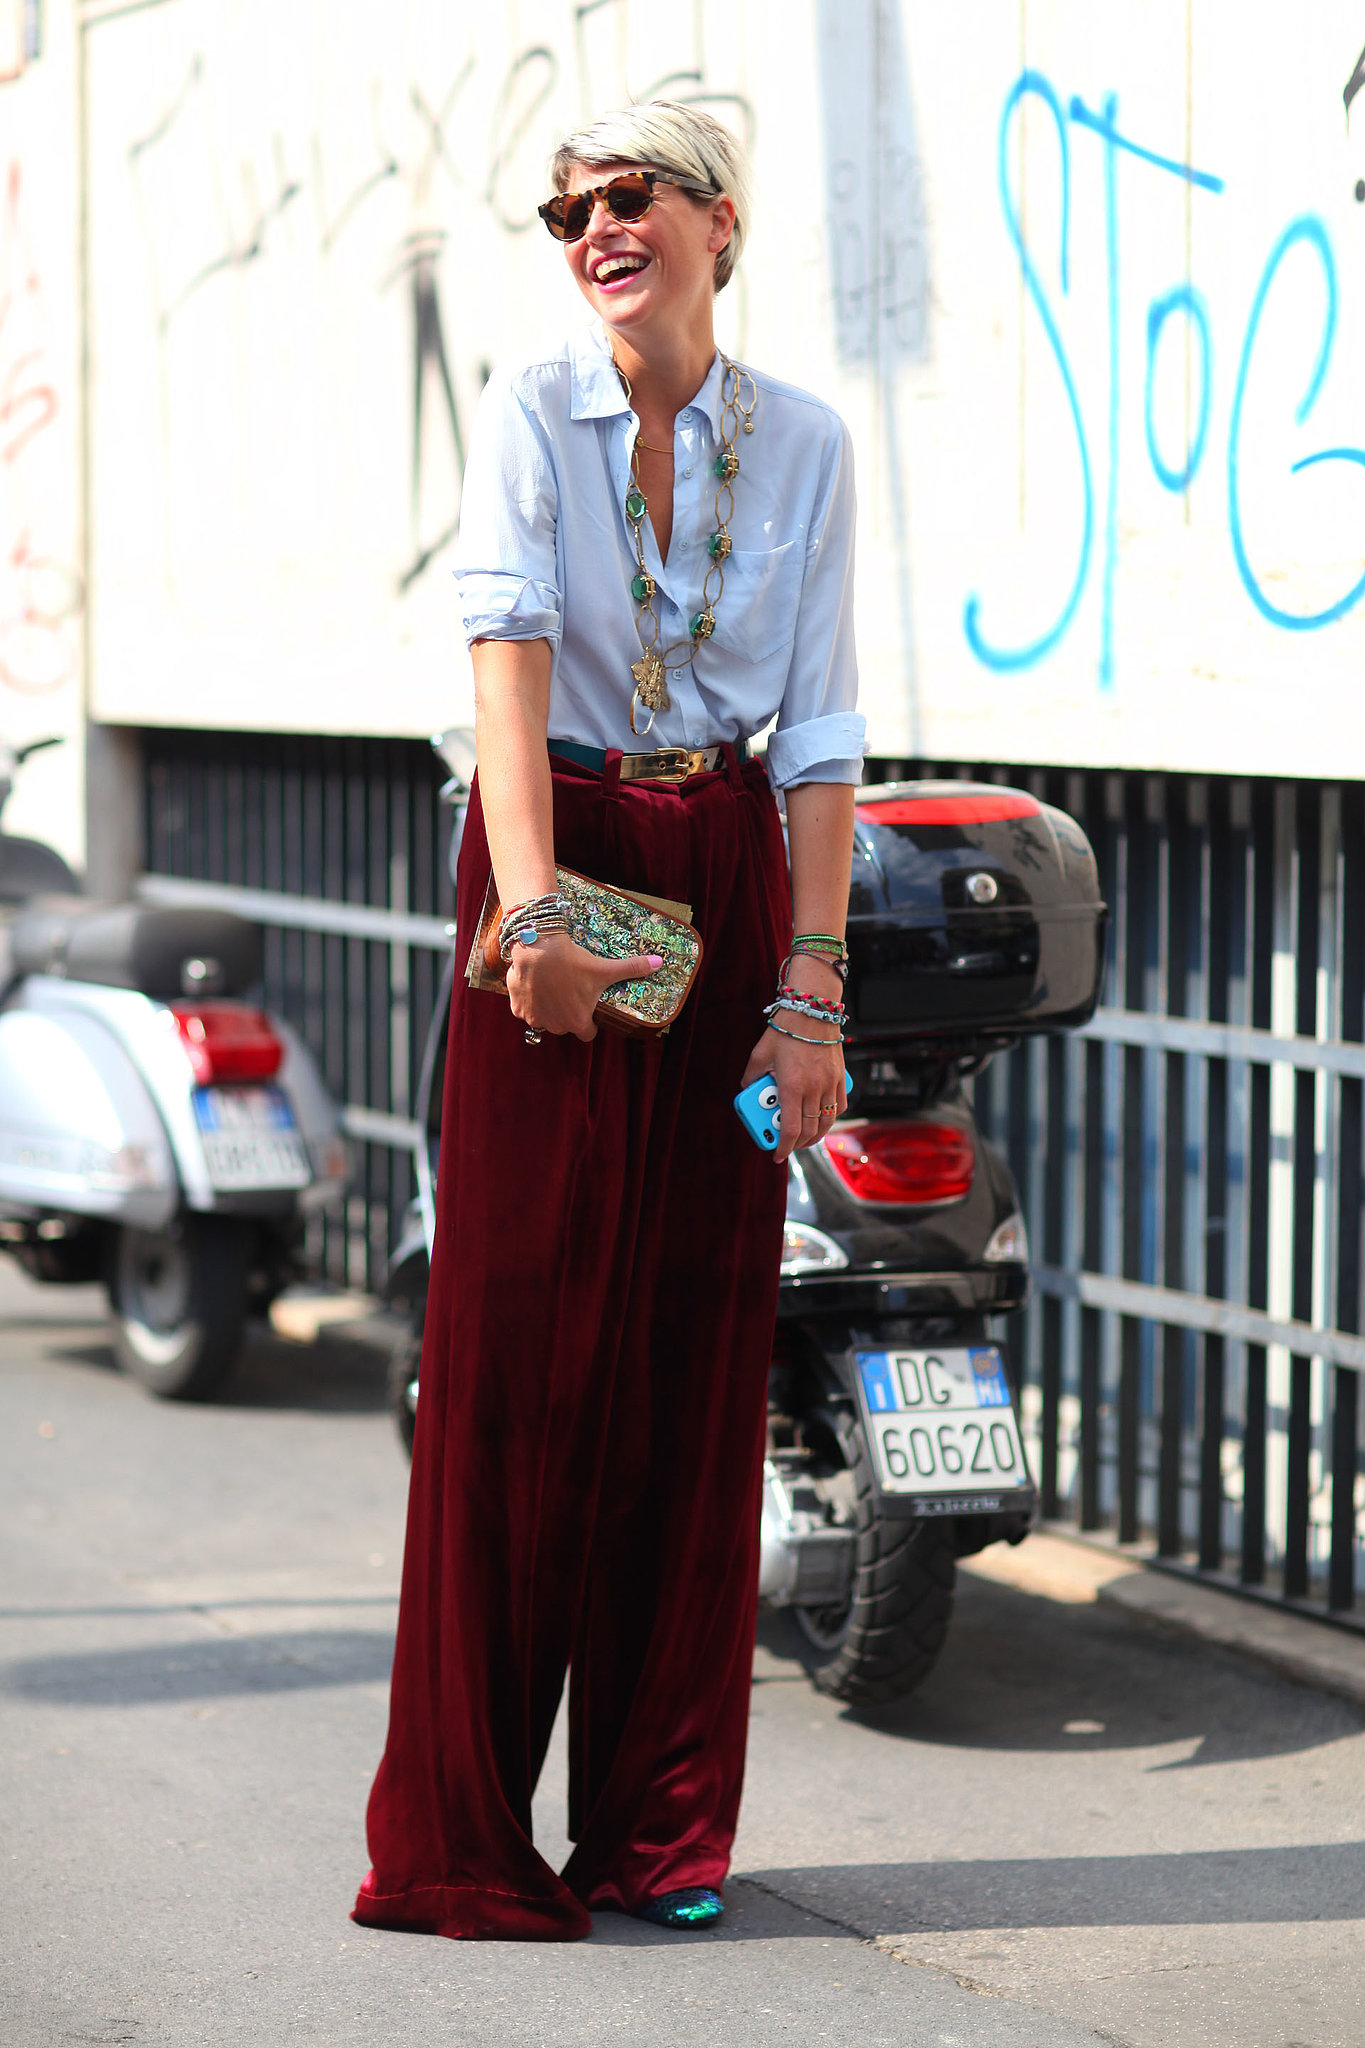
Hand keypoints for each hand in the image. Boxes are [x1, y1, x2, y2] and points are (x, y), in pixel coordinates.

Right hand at [506, 933, 661, 1040]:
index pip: (587, 1034)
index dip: (589, 1023)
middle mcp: (555, 1026)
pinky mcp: (517, 1008)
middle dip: (567, 1013)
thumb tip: (659, 963)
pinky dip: (528, 1001)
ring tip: (552, 988)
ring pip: (543, 1019)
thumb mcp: (605, 968)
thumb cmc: (574, 962)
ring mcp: (534, 1018)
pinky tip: (534, 986)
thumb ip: (632, 968)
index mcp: (577, 1022)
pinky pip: (524, 1010)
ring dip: (547, 1009)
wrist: (538, 949)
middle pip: (564, 1026)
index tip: (589, 1008)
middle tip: (570, 992)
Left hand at [739, 1022, 846, 1162]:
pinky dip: (831, 1117)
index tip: (777, 1154)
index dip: (783, 1147)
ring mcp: (829, 1083)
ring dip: (815, 1135)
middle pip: (808, 1131)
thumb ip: (751, 1076)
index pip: (790, 1129)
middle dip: (797, 1145)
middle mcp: (813, 1089)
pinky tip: (821, 1118)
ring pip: (826, 1122)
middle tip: (788, 1146)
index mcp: (792, 1086)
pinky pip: (839, 1106)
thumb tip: (748, 1089)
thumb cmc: (785, 1030)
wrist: (812, 1010)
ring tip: (805, 1138)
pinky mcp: (840, 1077)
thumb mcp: (759, 1054)